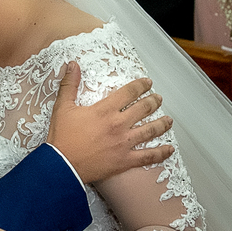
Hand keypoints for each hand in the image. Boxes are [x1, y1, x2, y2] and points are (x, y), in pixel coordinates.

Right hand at [47, 61, 173, 182]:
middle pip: (143, 109)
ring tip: (169, 120)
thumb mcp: (63, 107)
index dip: (141, 85)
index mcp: (105, 110)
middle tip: (158, 99)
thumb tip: (72, 64)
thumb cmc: (62, 138)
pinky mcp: (125, 160)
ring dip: (161, 124)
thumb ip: (70, 84)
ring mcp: (124, 143)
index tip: (148, 83)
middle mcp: (118, 124)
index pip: (129, 92)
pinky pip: (147, 156)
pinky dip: (160, 153)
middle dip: (153, 102)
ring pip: (150, 130)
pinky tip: (169, 149)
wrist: (62, 166)